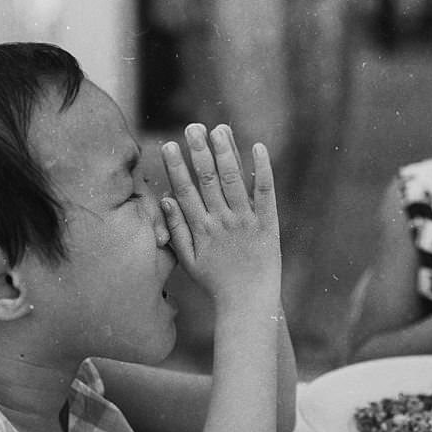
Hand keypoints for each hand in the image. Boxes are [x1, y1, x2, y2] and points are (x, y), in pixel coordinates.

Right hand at [160, 123, 280, 306]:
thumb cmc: (216, 283)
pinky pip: (265, 192)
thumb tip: (164, 200)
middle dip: (199, 152)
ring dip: (226, 153)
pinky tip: (258, 147)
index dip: (176, 168)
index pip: (185, 191)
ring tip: (218, 129)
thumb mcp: (188, 261)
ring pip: (233, 181)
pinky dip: (262, 169)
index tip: (168, 145)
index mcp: (201, 229)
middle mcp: (222, 222)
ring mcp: (246, 222)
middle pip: (208, 180)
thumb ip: (176, 230)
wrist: (249, 303)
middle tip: (192, 128)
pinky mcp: (267, 224)